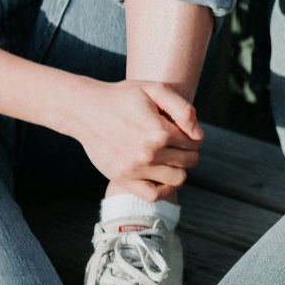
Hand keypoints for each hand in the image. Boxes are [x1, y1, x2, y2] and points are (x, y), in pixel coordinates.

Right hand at [64, 78, 202, 200]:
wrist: (86, 110)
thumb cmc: (123, 97)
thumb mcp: (154, 89)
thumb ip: (182, 108)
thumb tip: (198, 135)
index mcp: (160, 131)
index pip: (194, 142)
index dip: (194, 136)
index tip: (185, 131)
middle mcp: (149, 153)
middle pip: (189, 160)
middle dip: (189, 152)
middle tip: (179, 144)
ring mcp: (136, 169)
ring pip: (177, 179)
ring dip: (180, 169)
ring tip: (172, 159)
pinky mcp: (123, 179)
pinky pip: (153, 195)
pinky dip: (164, 189)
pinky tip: (163, 177)